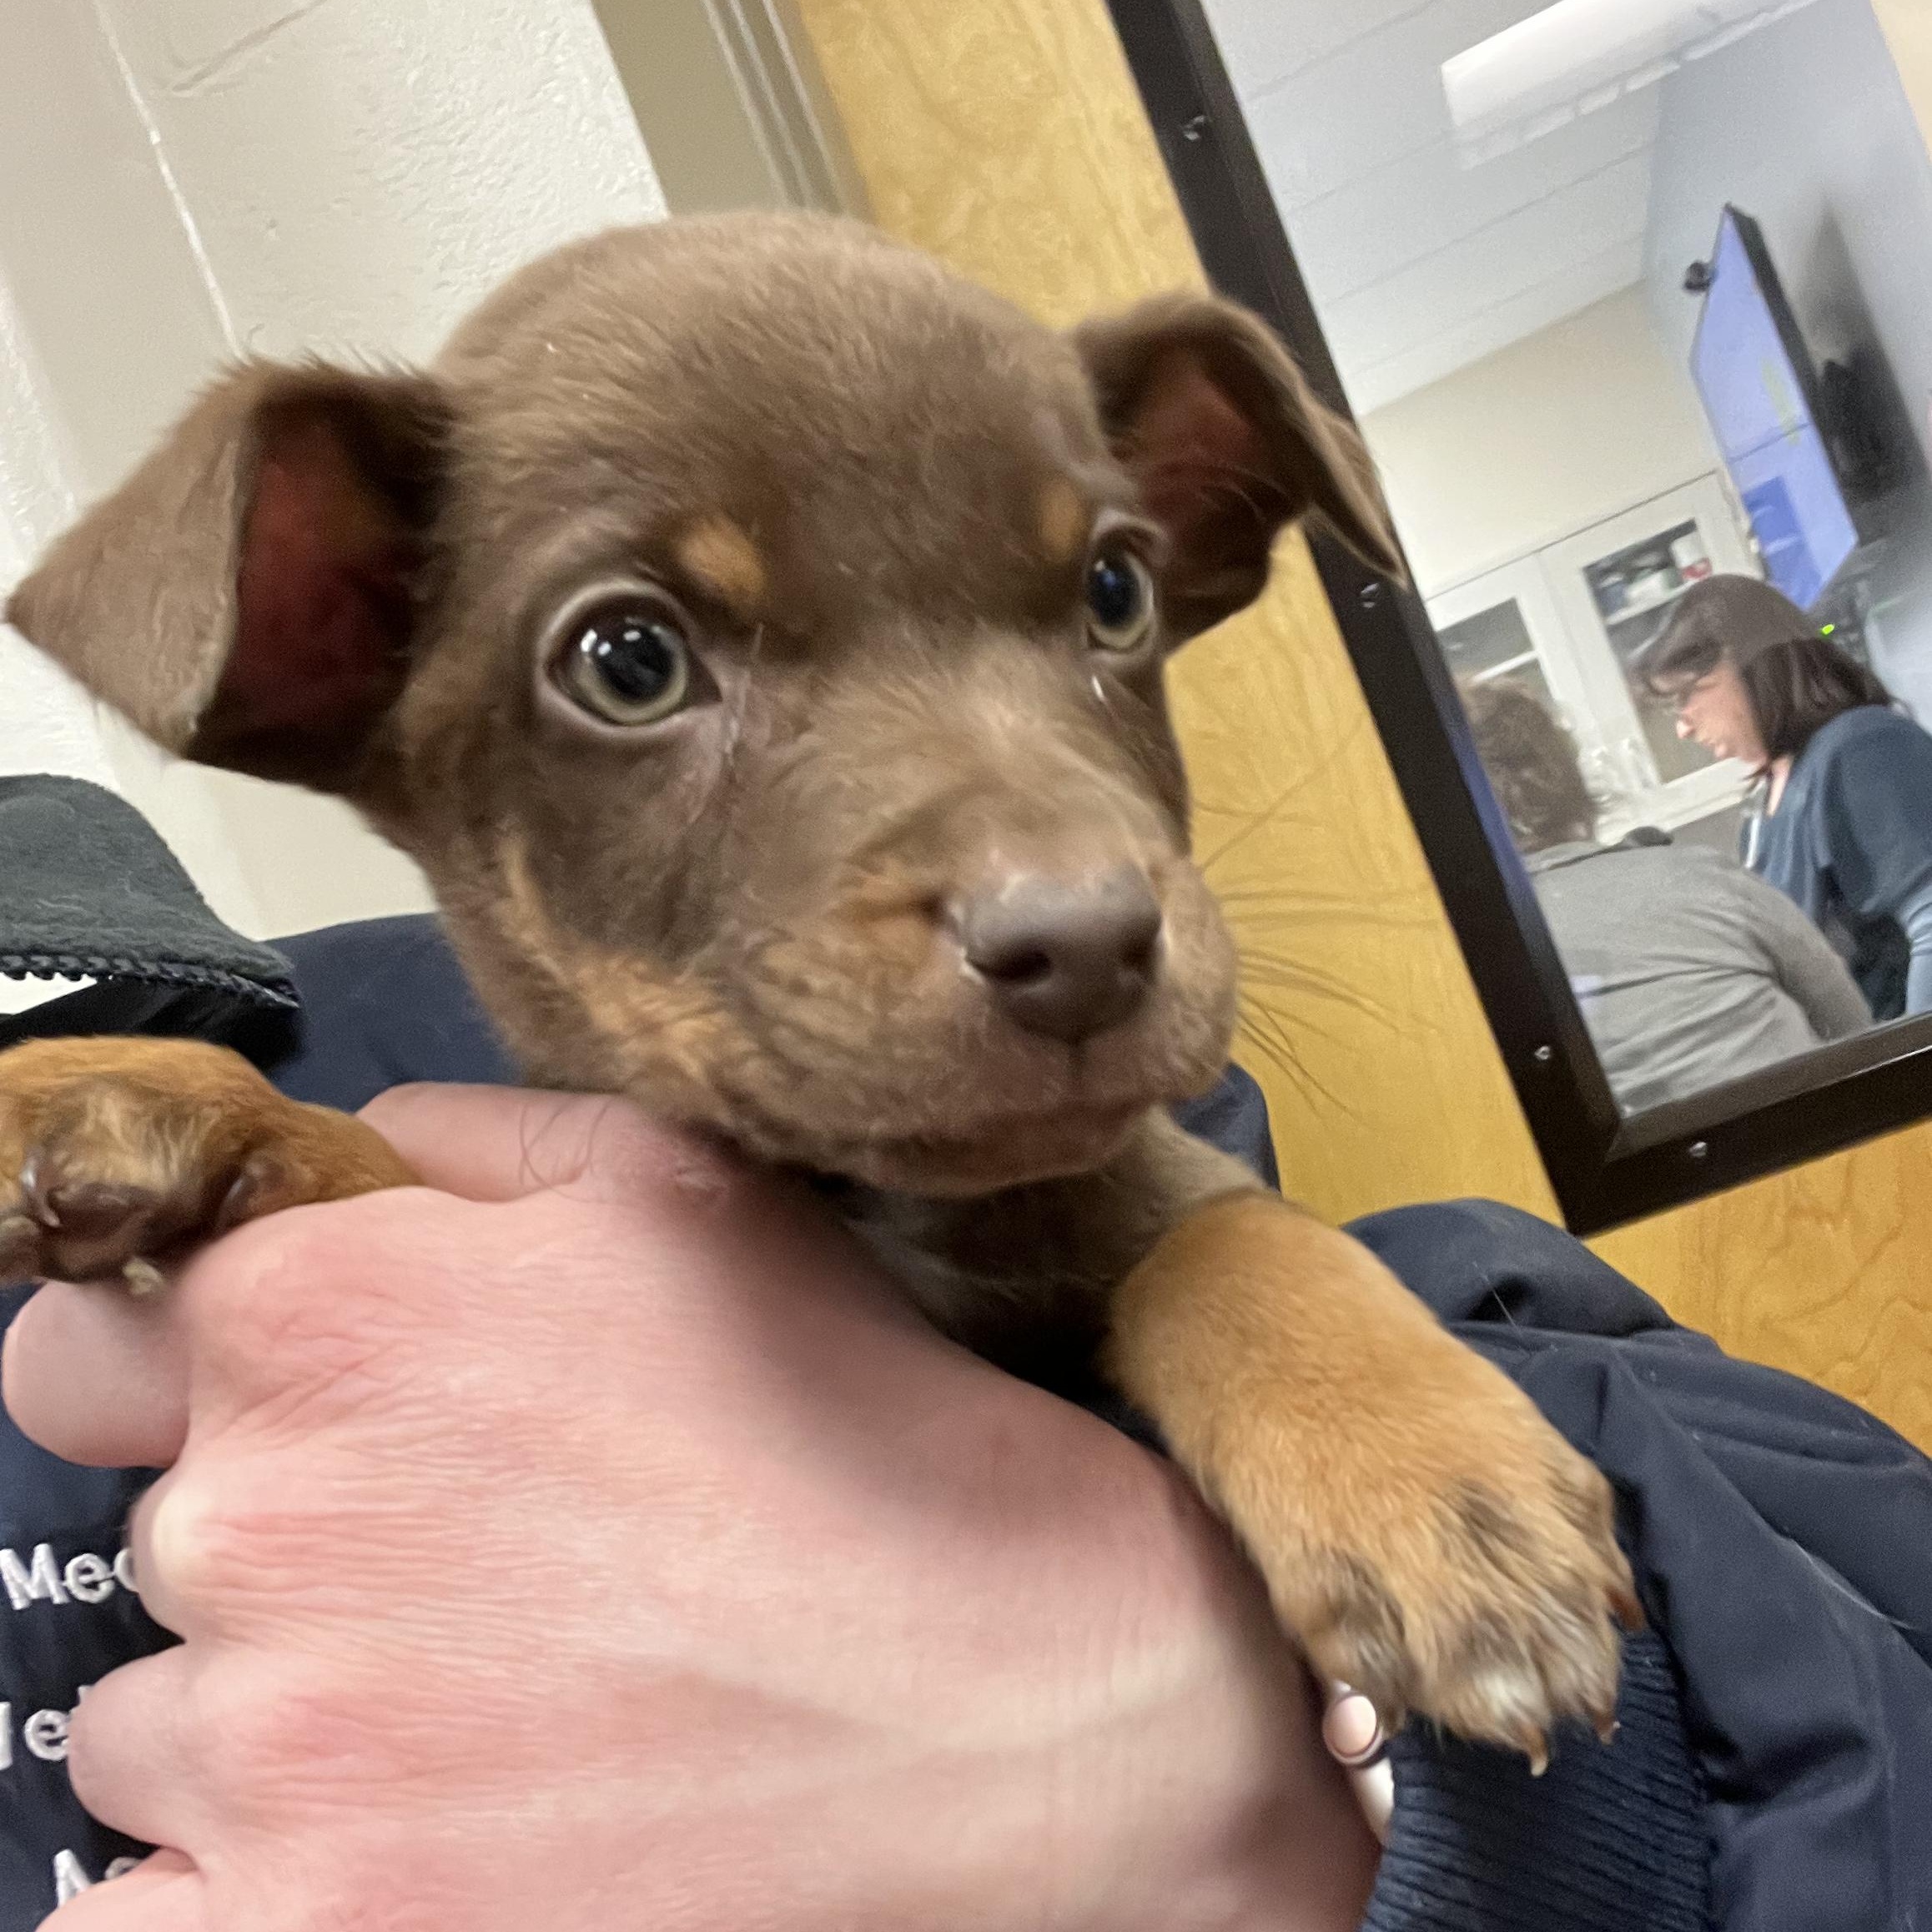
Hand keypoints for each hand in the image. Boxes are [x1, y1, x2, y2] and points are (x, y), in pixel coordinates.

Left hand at [5, 1084, 1377, 1931]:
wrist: (1020, 1703)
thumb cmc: (859, 1430)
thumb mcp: (691, 1195)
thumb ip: (476, 1137)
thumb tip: (352, 1152)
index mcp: (326, 1314)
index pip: (86, 1349)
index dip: (194, 1379)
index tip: (310, 1420)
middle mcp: (259, 1523)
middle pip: (157, 1546)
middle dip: (285, 1549)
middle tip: (477, 1574)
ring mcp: (278, 1755)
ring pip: (165, 1738)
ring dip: (284, 1726)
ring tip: (492, 1717)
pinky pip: (153, 1918)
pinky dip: (250, 1891)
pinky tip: (412, 1845)